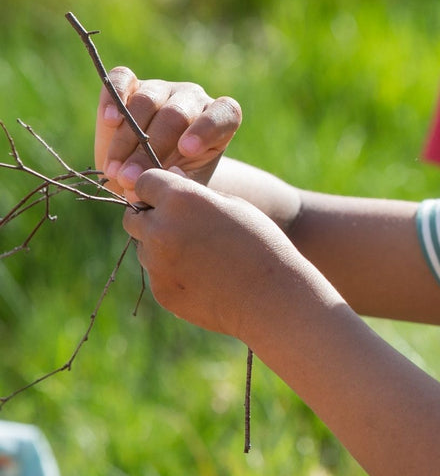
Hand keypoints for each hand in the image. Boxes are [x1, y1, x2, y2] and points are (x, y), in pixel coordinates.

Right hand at [95, 67, 240, 200]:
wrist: (148, 172)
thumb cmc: (177, 179)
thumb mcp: (187, 186)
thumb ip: (182, 183)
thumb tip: (165, 177)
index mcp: (220, 120)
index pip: (224, 115)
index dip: (206, 130)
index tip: (187, 151)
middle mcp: (193, 99)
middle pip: (175, 115)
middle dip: (150, 150)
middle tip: (131, 179)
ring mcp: (162, 88)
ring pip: (146, 102)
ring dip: (126, 140)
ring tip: (115, 171)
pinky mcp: (131, 83)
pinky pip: (122, 79)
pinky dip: (114, 98)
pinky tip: (109, 121)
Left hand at [123, 168, 303, 339]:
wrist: (270, 296)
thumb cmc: (260, 242)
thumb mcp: (234, 205)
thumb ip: (195, 192)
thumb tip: (170, 179)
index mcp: (181, 199)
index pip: (144, 181)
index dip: (158, 187)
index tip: (174, 195)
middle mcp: (161, 228)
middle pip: (132, 216)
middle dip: (151, 217)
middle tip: (184, 225)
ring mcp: (157, 263)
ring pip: (144, 246)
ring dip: (161, 245)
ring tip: (201, 254)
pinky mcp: (161, 290)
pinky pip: (157, 273)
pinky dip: (172, 271)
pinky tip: (204, 275)